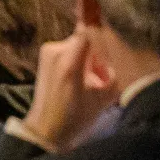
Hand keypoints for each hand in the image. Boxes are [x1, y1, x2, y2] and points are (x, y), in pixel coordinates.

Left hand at [21, 32, 118, 150]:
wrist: (47, 128)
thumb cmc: (76, 117)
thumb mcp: (103, 97)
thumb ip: (112, 73)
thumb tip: (115, 55)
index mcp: (69, 61)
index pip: (89, 31)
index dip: (102, 38)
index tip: (108, 51)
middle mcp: (55, 50)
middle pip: (85, 38)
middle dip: (95, 54)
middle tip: (99, 75)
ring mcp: (47, 51)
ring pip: (77, 44)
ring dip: (86, 58)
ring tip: (86, 81)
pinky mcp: (44, 55)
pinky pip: (68, 50)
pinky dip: (75, 60)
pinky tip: (76, 79)